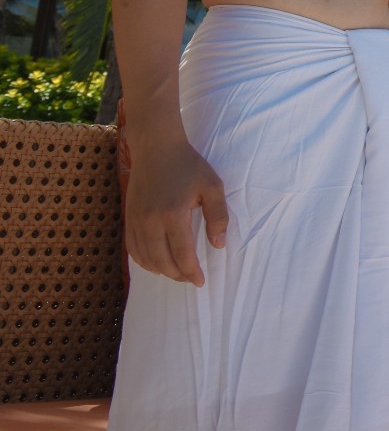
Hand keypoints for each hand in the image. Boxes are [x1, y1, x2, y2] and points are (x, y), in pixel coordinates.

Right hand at [125, 134, 228, 285]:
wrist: (156, 149)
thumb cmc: (189, 166)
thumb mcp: (212, 186)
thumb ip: (218, 216)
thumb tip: (218, 245)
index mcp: (173, 214)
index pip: (182, 254)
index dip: (191, 271)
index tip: (201, 281)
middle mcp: (150, 221)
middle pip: (162, 261)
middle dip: (178, 275)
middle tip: (191, 279)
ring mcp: (136, 221)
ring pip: (145, 259)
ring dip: (161, 271)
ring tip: (177, 273)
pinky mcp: (128, 219)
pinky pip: (132, 249)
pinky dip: (144, 262)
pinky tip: (157, 264)